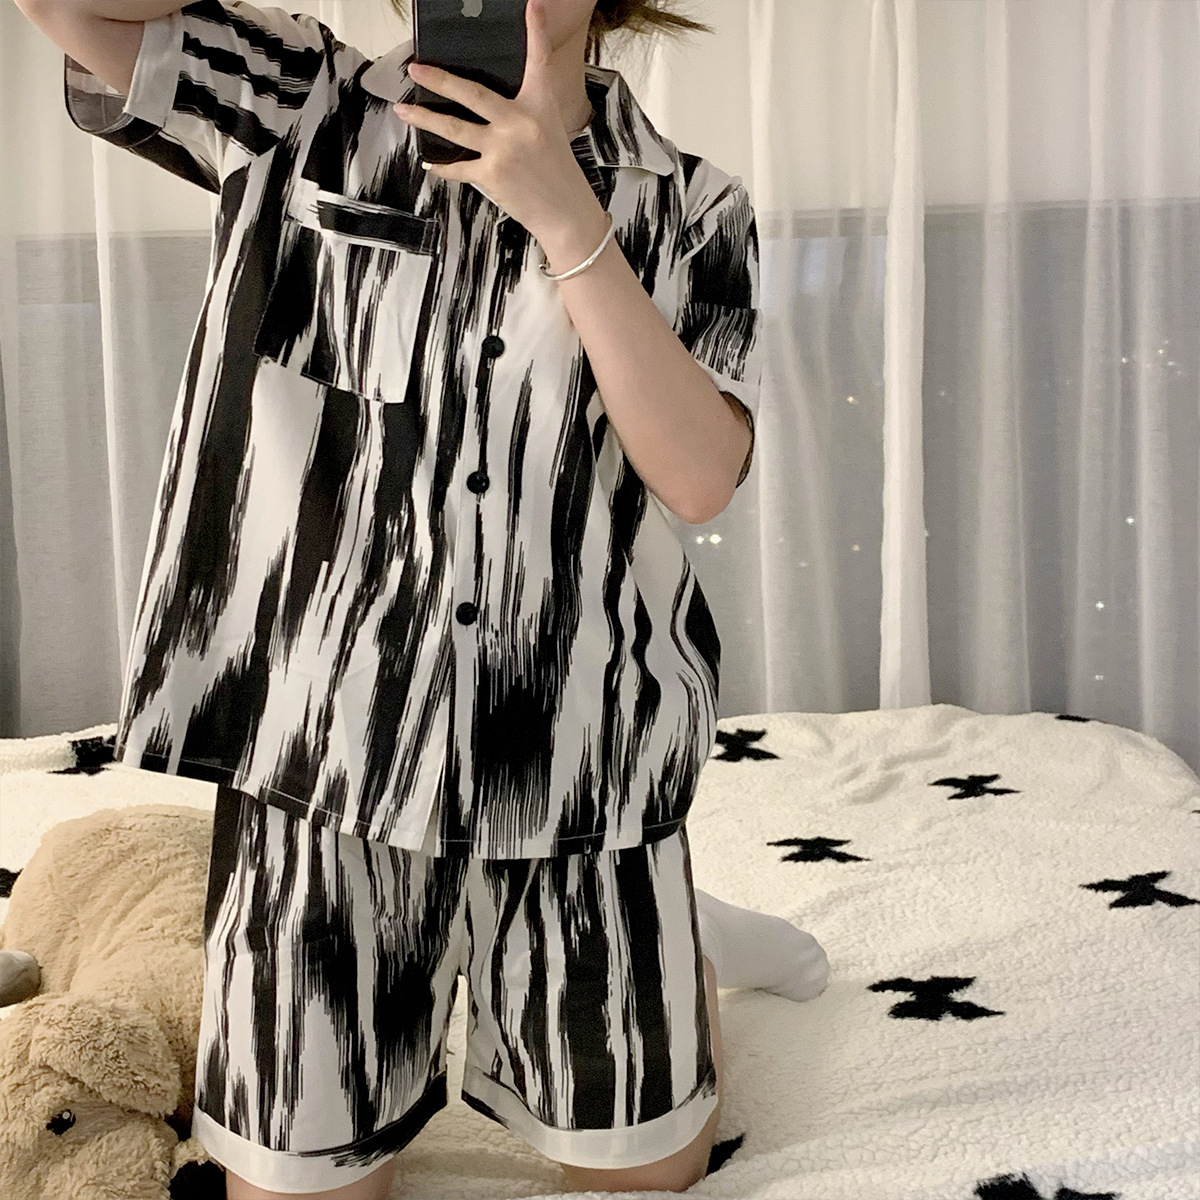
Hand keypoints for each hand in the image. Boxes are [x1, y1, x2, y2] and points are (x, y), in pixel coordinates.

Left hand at [394, 0, 603, 253]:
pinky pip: (458, 167)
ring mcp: (503, 149)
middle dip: (440, 80)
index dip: (535, 31)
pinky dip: (442, 166)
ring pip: (454, 129)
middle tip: (416, 69)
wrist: (565, 212)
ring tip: (404, 110)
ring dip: (425, 118)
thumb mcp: (548, 129)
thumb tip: (486, 102)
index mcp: (539, 106)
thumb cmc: (556, 170)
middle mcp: (519, 123)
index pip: (538, 62)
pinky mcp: (492, 175)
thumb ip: (522, 110)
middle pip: (472, 94)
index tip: (531, 6)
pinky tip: (430, 162)